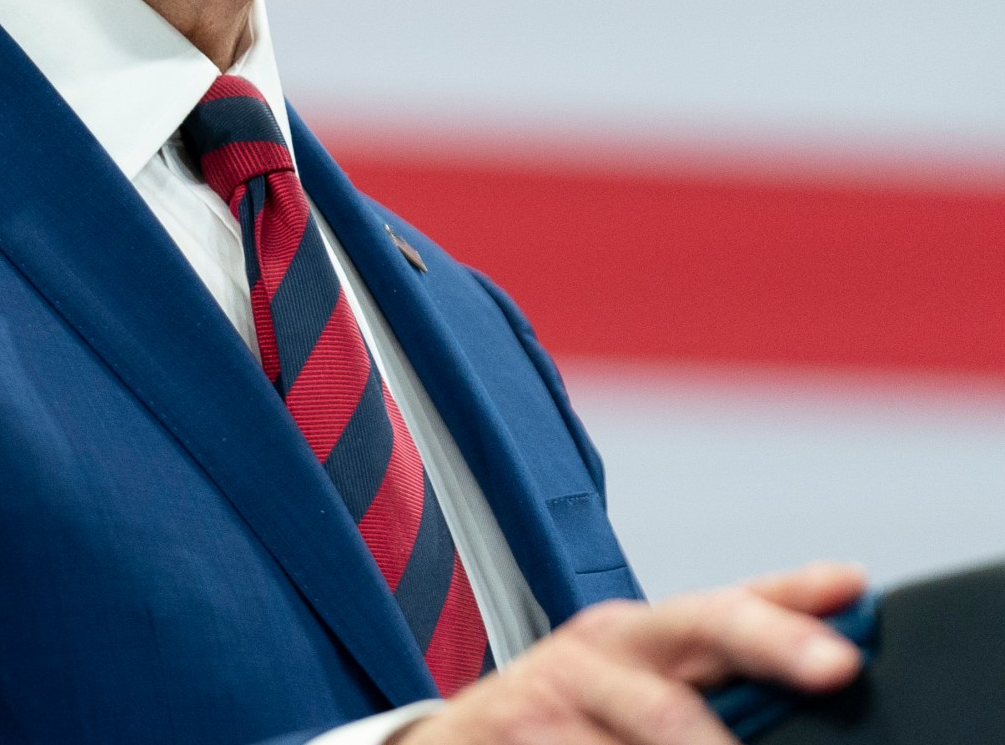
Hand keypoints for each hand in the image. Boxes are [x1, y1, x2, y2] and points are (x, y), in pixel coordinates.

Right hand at [395, 562, 866, 744]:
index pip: (730, 601)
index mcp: (646, 630)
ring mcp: (559, 688)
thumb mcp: (642, 684)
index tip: (851, 587)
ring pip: (662, 717)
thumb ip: (726, 674)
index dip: (793, 595)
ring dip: (712, 740)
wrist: (465, 743)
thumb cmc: (579, 717)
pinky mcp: (520, 731)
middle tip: (836, 667)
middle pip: (700, 630)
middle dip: (774, 643)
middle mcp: (604, 646)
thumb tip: (837, 651)